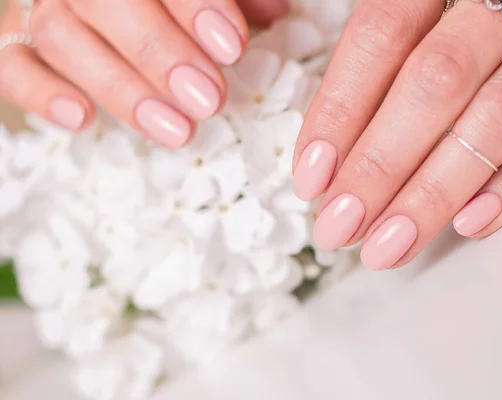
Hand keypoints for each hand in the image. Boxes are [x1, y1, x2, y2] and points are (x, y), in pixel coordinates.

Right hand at [0, 0, 288, 146]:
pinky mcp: (12, 41)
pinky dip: (40, 91)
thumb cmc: (165, 2)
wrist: (106, 5)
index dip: (194, 5)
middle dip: (159, 51)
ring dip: (120, 87)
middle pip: (103, 0)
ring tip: (176, 129)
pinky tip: (81, 118)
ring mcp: (38, 5)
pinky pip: (10, 63)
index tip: (231, 47)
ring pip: (62, 36)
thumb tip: (278, 11)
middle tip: (208, 100)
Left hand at [292, 0, 501, 269]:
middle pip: (437, 81)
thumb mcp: (430, 3)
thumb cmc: (480, 4)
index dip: (340, 109)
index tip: (312, 176)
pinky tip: (471, 220)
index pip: (382, 34)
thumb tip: (331, 149)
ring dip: (438, 190)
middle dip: (381, 164)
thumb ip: (385, 55)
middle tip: (341, 225)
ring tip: (392, 241)